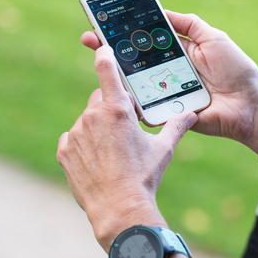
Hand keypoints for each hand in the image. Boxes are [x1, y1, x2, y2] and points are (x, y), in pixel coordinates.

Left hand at [56, 44, 197, 250]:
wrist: (118, 209)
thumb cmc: (144, 177)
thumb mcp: (164, 149)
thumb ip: (177, 125)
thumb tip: (192, 113)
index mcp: (117, 109)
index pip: (106, 70)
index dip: (104, 55)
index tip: (101, 48)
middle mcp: (92, 116)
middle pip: (100, 99)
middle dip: (112, 107)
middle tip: (126, 127)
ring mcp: (75, 133)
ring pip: (87, 121)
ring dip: (98, 128)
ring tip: (113, 152)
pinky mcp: (64, 151)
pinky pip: (73, 139)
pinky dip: (83, 145)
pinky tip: (98, 161)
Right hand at [80, 11, 257, 155]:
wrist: (250, 105)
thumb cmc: (236, 70)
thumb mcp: (213, 38)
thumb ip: (188, 24)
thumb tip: (161, 11)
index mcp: (179, 54)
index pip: (147, 41)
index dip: (127, 33)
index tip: (105, 23)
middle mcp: (169, 73)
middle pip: (135, 61)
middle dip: (111, 51)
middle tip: (89, 40)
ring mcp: (166, 93)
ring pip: (135, 84)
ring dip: (117, 74)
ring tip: (99, 60)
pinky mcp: (168, 113)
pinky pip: (145, 107)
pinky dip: (131, 101)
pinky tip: (115, 89)